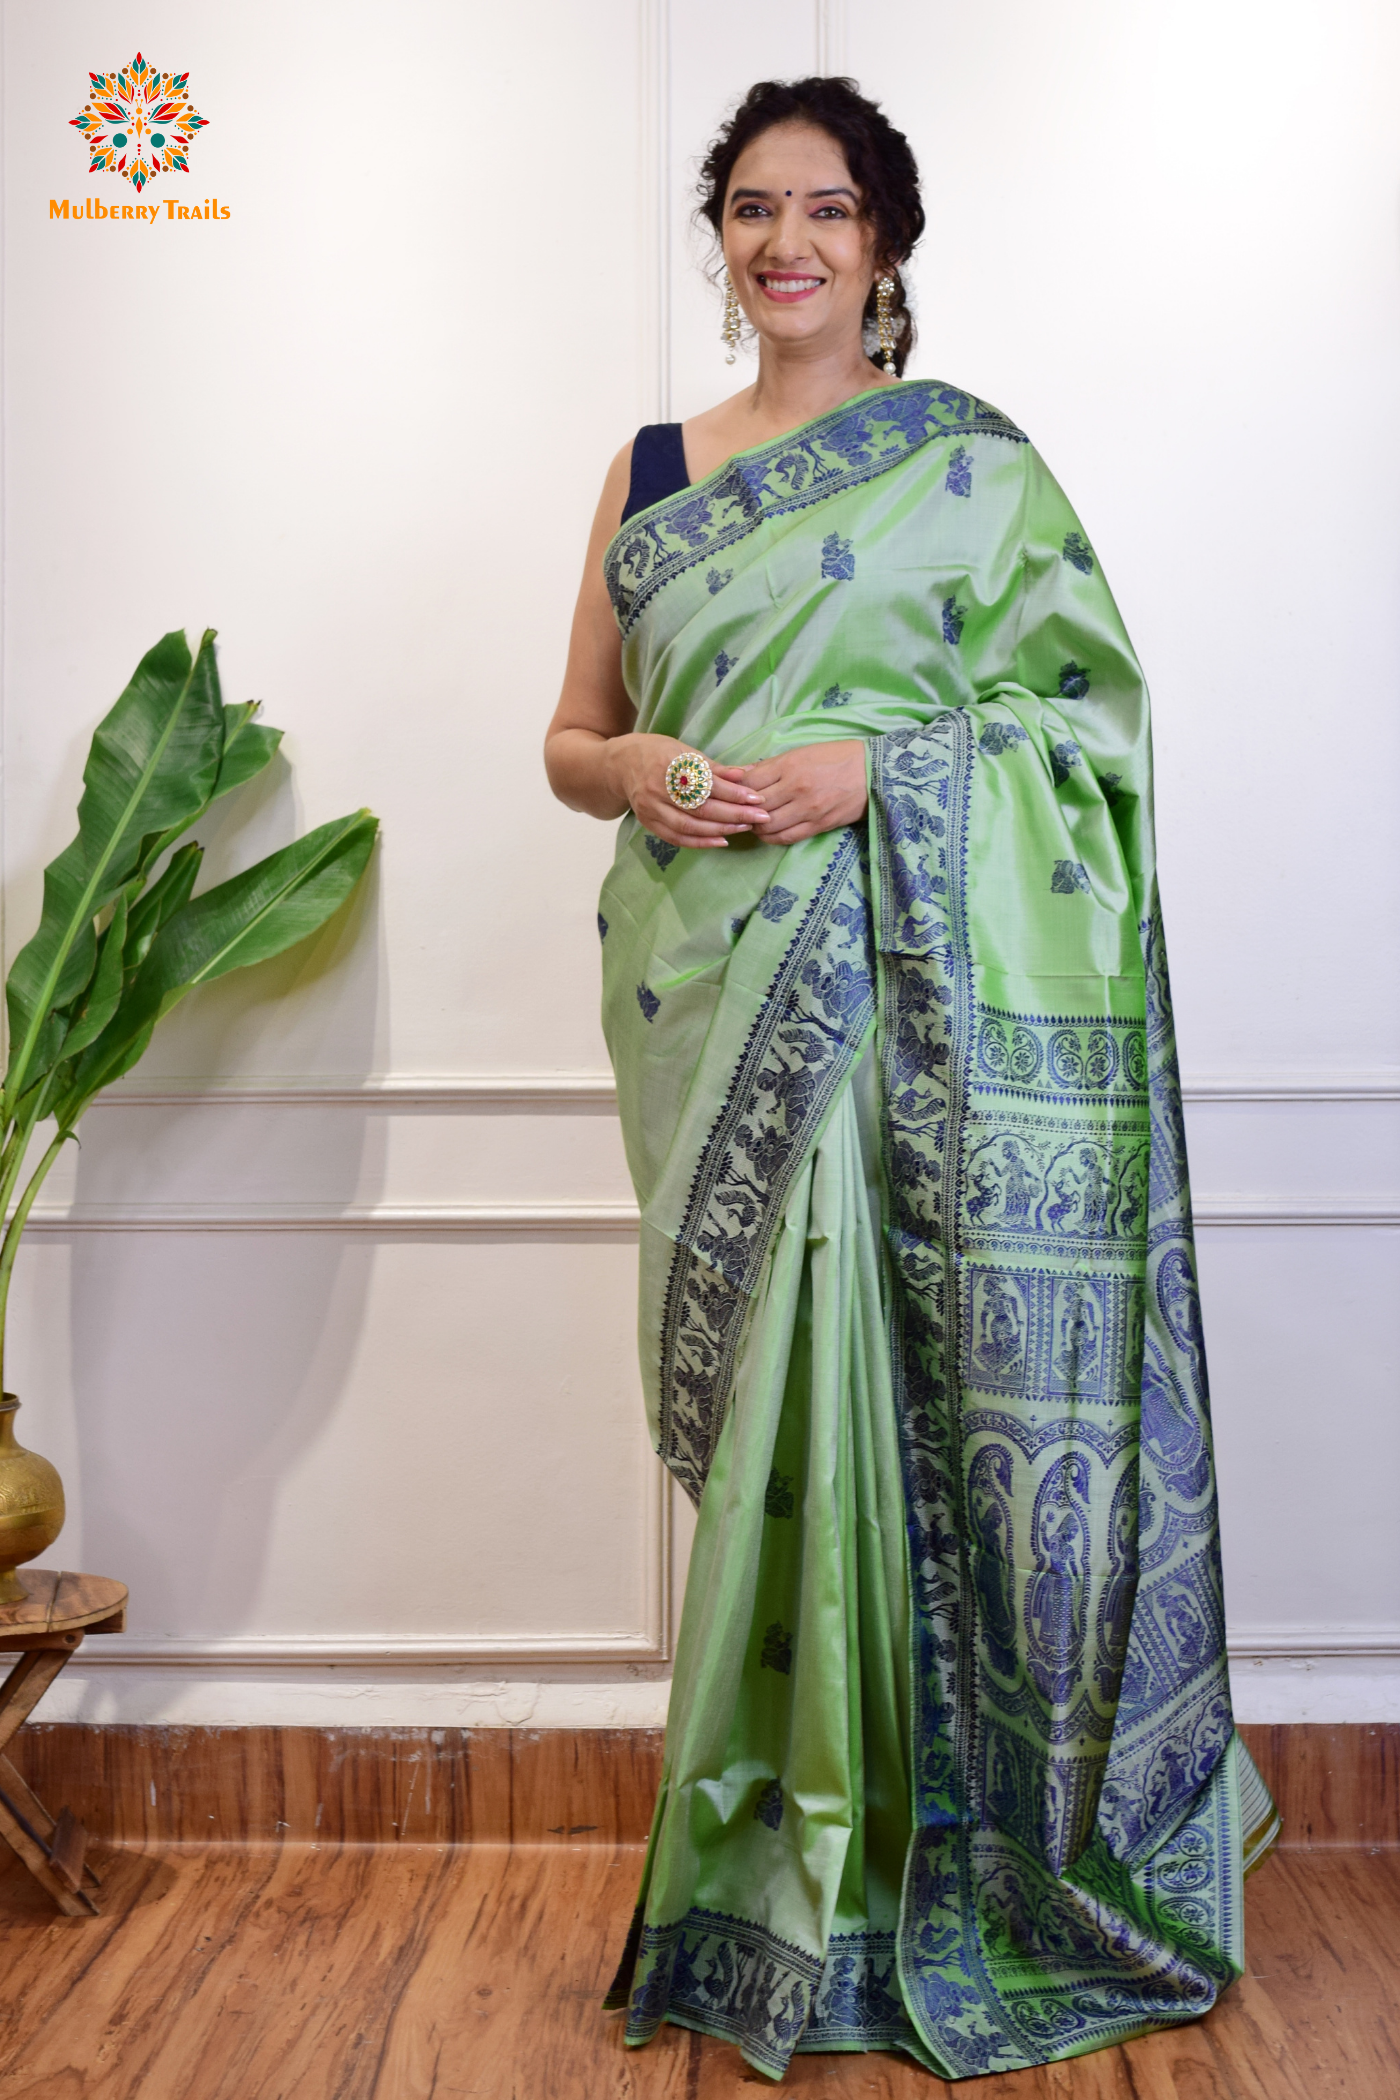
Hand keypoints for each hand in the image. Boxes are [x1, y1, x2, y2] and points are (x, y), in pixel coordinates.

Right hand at [604, 733, 769, 849]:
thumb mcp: (684, 750)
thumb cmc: (658, 753)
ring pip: (690, 826)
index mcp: (670, 765)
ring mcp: (652, 808)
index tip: (757, 799)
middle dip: (734, 815)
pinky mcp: (648, 822)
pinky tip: (721, 841)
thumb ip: (713, 767)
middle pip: (701, 808)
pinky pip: (677, 838)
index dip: (735, 793)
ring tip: (744, 828)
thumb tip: (744, 775)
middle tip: (759, 817)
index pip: (708, 784)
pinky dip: (700, 842)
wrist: (621, 764)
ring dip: (720, 830)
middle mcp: (659, 788)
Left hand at [739, 741, 867, 844]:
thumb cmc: (837, 757)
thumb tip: (740, 774)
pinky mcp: (818, 826)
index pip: (750, 781)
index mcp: (791, 765)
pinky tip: (768, 832)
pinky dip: (771, 837)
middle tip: (740, 810)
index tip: (735, 791)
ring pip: (767, 826)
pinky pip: (785, 838)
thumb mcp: (802, 752)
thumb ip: (771, 765)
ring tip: (753, 821)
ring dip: (755, 826)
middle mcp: (796, 788)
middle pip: (755, 806)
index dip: (737, 788)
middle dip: (743, 809)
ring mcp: (807, 810)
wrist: (874, 772)